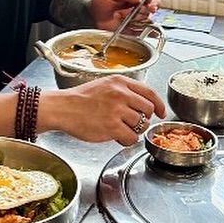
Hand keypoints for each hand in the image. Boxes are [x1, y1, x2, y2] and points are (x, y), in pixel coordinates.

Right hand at [43, 76, 165, 146]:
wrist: (62, 108)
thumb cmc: (79, 99)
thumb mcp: (103, 85)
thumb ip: (123, 91)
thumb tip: (143, 104)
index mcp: (120, 82)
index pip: (149, 92)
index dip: (159, 104)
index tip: (161, 112)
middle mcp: (120, 94)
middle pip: (148, 110)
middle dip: (144, 119)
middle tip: (134, 123)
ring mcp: (117, 111)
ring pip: (141, 125)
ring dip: (134, 130)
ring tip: (120, 129)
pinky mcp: (112, 127)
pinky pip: (131, 138)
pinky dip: (126, 140)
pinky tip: (117, 137)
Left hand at [90, 0, 160, 32]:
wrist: (93, 14)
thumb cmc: (102, 0)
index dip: (155, 2)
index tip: (152, 7)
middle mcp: (139, 6)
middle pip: (149, 12)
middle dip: (138, 13)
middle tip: (124, 12)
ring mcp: (136, 19)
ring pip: (145, 22)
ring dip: (133, 21)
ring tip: (120, 17)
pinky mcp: (133, 30)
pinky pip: (142, 33)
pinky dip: (139, 32)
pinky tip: (131, 29)